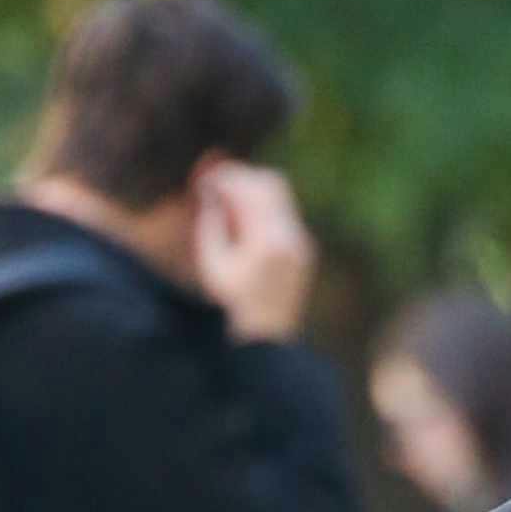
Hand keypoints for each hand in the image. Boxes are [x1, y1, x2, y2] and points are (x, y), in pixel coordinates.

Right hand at [193, 161, 316, 342]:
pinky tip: (243, 219)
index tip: (206, 179)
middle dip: (242, 177)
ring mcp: (301, 241)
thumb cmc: (233, 302)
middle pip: (271, 183)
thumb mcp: (212, 262)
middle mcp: (290, 236)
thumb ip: (211, 221)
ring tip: (227, 200)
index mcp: (268, 240)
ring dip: (253, 189)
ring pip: (281, 195)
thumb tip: (209, 189)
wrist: (267, 334)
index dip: (226, 177)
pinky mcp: (304, 247)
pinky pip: (285, 213)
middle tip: (217, 183)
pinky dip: (264, 206)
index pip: (249, 190)